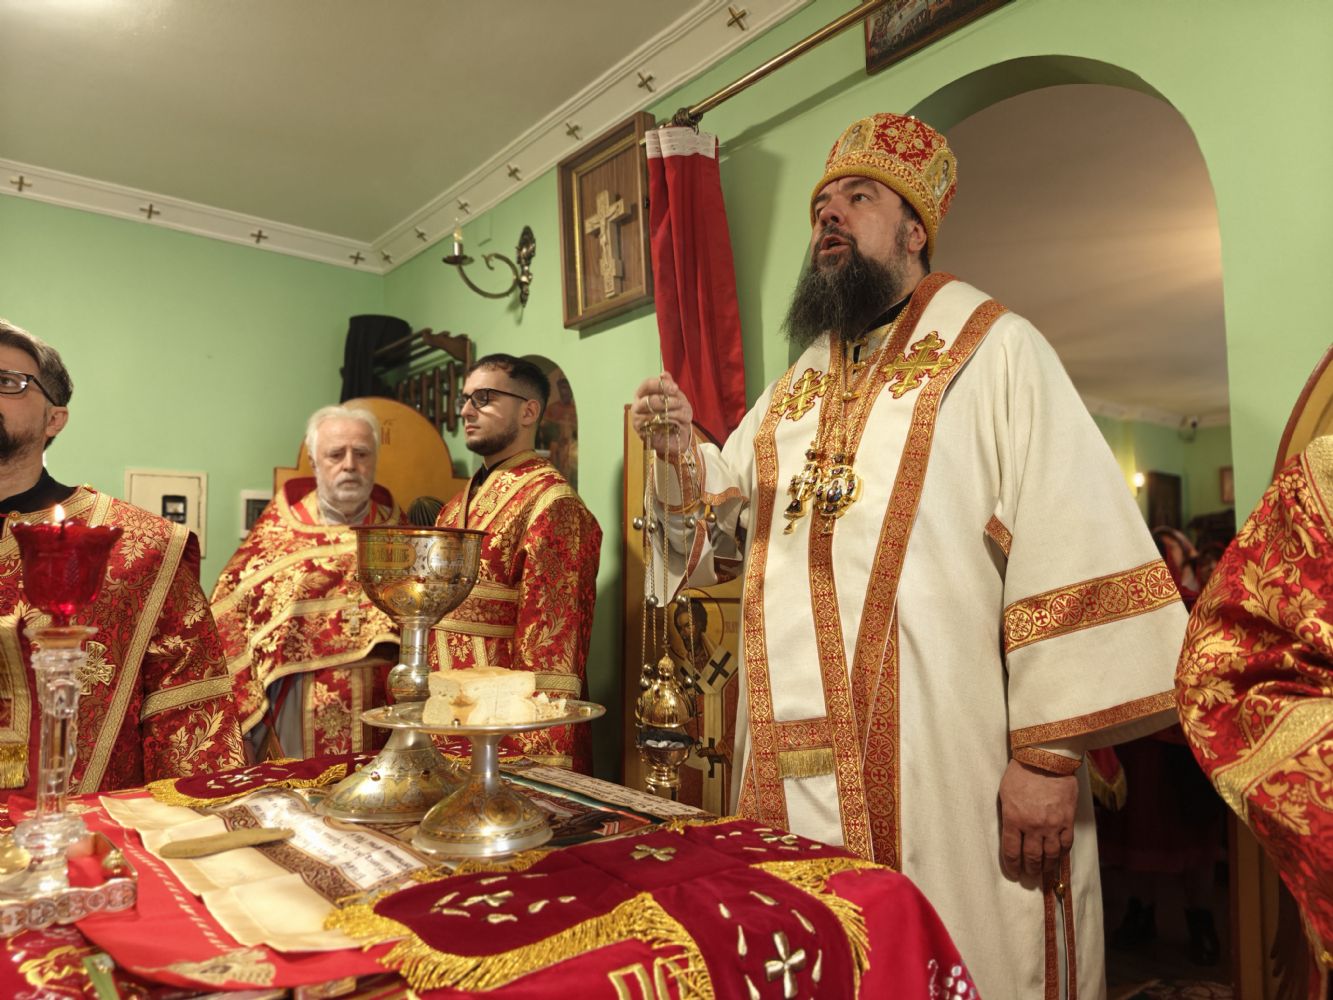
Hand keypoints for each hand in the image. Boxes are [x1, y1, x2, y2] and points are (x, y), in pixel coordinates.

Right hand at [630, 372, 694, 457]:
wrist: (679, 436)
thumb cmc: (676, 414)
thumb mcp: (676, 397)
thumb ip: (669, 386)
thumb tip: (663, 374)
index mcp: (644, 393)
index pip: (647, 384)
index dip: (661, 385)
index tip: (675, 388)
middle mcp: (638, 405)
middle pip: (649, 399)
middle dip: (666, 401)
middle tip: (679, 403)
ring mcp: (638, 418)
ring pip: (652, 414)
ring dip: (670, 414)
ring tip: (682, 416)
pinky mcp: (642, 431)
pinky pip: (654, 426)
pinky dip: (667, 424)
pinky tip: (675, 424)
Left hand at [998, 759, 1076, 880]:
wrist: (1046, 759)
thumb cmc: (1021, 772)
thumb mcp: (1005, 793)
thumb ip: (1008, 814)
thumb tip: (1011, 831)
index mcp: (1013, 819)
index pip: (1011, 851)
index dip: (1012, 865)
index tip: (1013, 873)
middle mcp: (1032, 826)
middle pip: (1031, 857)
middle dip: (1029, 870)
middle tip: (1028, 876)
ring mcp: (1052, 825)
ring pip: (1050, 855)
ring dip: (1047, 867)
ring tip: (1044, 873)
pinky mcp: (1067, 820)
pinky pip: (1066, 844)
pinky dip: (1062, 855)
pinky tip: (1058, 859)